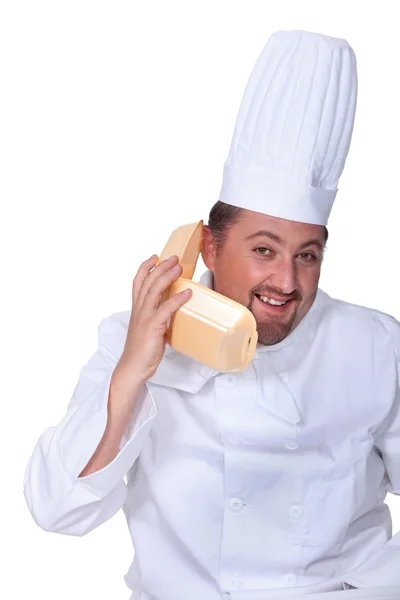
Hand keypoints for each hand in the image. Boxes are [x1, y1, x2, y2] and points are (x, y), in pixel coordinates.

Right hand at [116, 254, 191, 382]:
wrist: (133, 367)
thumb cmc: (141, 350)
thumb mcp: (148, 328)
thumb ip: (157, 317)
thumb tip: (172, 312)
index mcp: (136, 309)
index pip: (138, 282)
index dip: (145, 267)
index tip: (155, 257)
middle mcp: (139, 309)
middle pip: (148, 281)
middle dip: (161, 267)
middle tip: (174, 258)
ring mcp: (145, 317)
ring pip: (154, 290)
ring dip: (167, 277)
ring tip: (179, 268)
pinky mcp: (153, 327)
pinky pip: (166, 309)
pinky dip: (177, 299)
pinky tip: (187, 293)